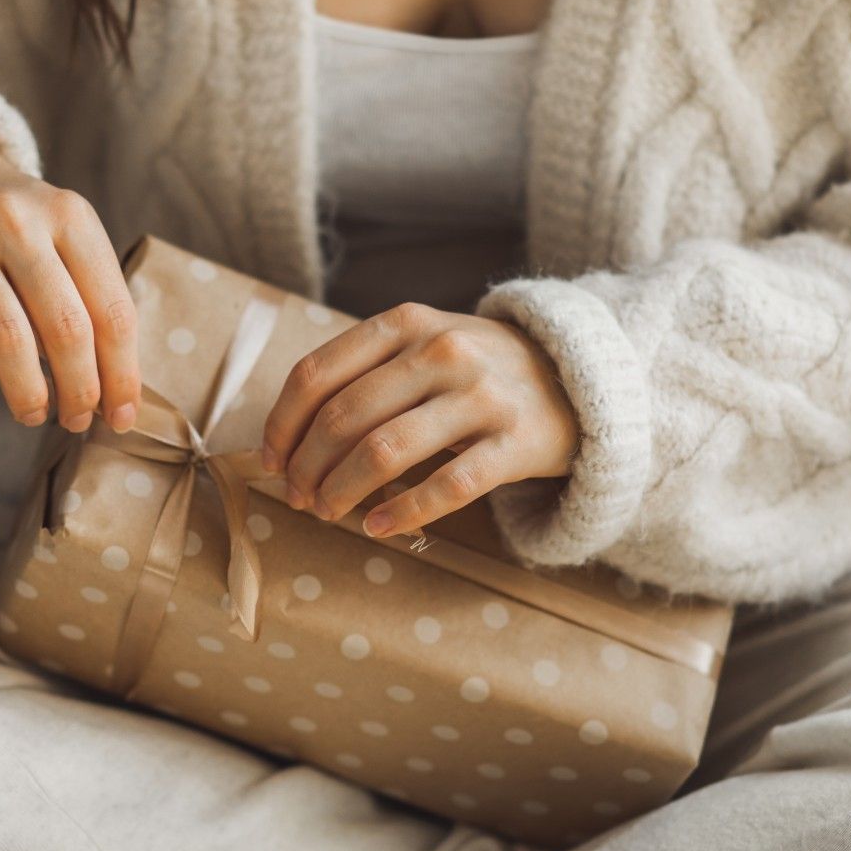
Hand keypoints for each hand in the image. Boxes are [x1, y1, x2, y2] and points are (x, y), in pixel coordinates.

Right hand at [0, 122, 139, 432]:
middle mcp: (17, 222)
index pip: (113, 311)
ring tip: (34, 416)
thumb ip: (88, 295)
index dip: (123, 374)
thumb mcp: (61, 234)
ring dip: (27, 392)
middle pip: (66, 328)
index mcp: (71, 216)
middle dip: (80, 390)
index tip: (123, 416)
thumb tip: (115, 389)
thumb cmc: (11, 223)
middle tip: (78, 421)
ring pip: (5, 337)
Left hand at [261, 301, 579, 537]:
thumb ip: (364, 372)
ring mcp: (482, 396)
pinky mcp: (515, 442)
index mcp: (407, 322)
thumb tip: (288, 435)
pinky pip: (447, 486)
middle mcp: (442, 351)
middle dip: (308, 466)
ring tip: (328, 513)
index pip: (317, 374)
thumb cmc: (477, 370)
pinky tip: (376, 527)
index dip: (282, 424)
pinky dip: (402, 512)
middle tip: (299, 497)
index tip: (271, 460)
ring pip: (385, 452)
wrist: (579, 379)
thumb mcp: (423, 344)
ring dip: (342, 490)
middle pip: (343, 416)